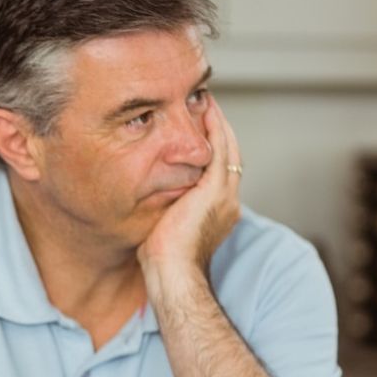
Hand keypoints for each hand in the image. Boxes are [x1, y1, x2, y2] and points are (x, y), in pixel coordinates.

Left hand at [138, 101, 241, 289]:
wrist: (173, 275)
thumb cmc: (162, 262)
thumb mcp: (165, 227)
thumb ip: (165, 209)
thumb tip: (147, 198)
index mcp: (218, 210)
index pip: (219, 170)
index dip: (213, 146)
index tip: (200, 127)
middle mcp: (228, 200)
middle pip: (229, 154)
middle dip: (219, 128)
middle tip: (207, 104)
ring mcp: (225, 195)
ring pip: (227, 148)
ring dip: (218, 123)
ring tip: (207, 101)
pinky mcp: (214, 191)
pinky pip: (219, 150)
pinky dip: (215, 129)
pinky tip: (207, 111)